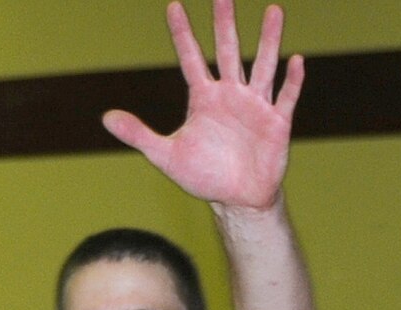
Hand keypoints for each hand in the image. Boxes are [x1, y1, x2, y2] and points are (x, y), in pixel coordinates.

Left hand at [103, 1, 301, 212]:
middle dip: (224, 24)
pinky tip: (295, 61)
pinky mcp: (276, 122)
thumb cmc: (204, 175)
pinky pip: (285, 97)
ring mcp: (255, 105)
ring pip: (262, 65)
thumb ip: (138, 134)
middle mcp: (230, 93)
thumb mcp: (165, 155)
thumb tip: (105, 118)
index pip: (190, 59)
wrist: (236, 199)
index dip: (181, 34)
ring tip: (273, 10)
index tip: (172, 6)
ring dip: (268, 40)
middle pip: (227, 52)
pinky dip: (291, 81)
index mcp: (204, 98)